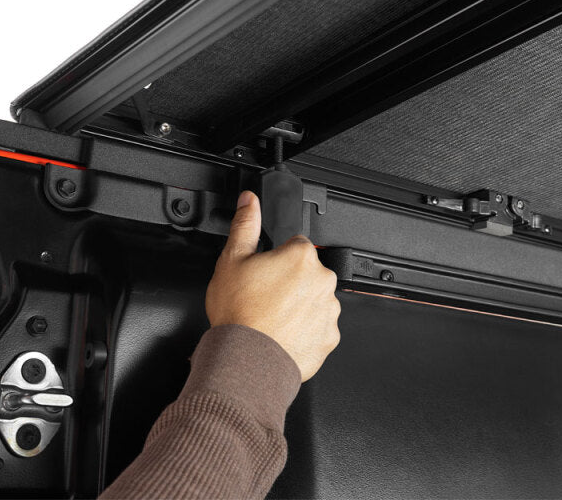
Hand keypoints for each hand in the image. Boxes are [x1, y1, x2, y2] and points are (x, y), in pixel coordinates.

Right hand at [205, 191, 340, 380]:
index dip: (277, 258)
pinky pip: (318, 328)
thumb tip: (249, 201)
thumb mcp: (231, 260)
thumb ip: (245, 225)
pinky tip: (282, 334)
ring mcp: (329, 311)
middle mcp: (322, 281)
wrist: (246, 359)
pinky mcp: (329, 337)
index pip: (295, 245)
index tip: (264, 273)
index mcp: (301, 257)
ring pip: (314, 300)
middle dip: (290, 282)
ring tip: (271, 318)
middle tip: (264, 296)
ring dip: (299, 306)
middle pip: (307, 273)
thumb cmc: (239, 313)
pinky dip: (305, 331)